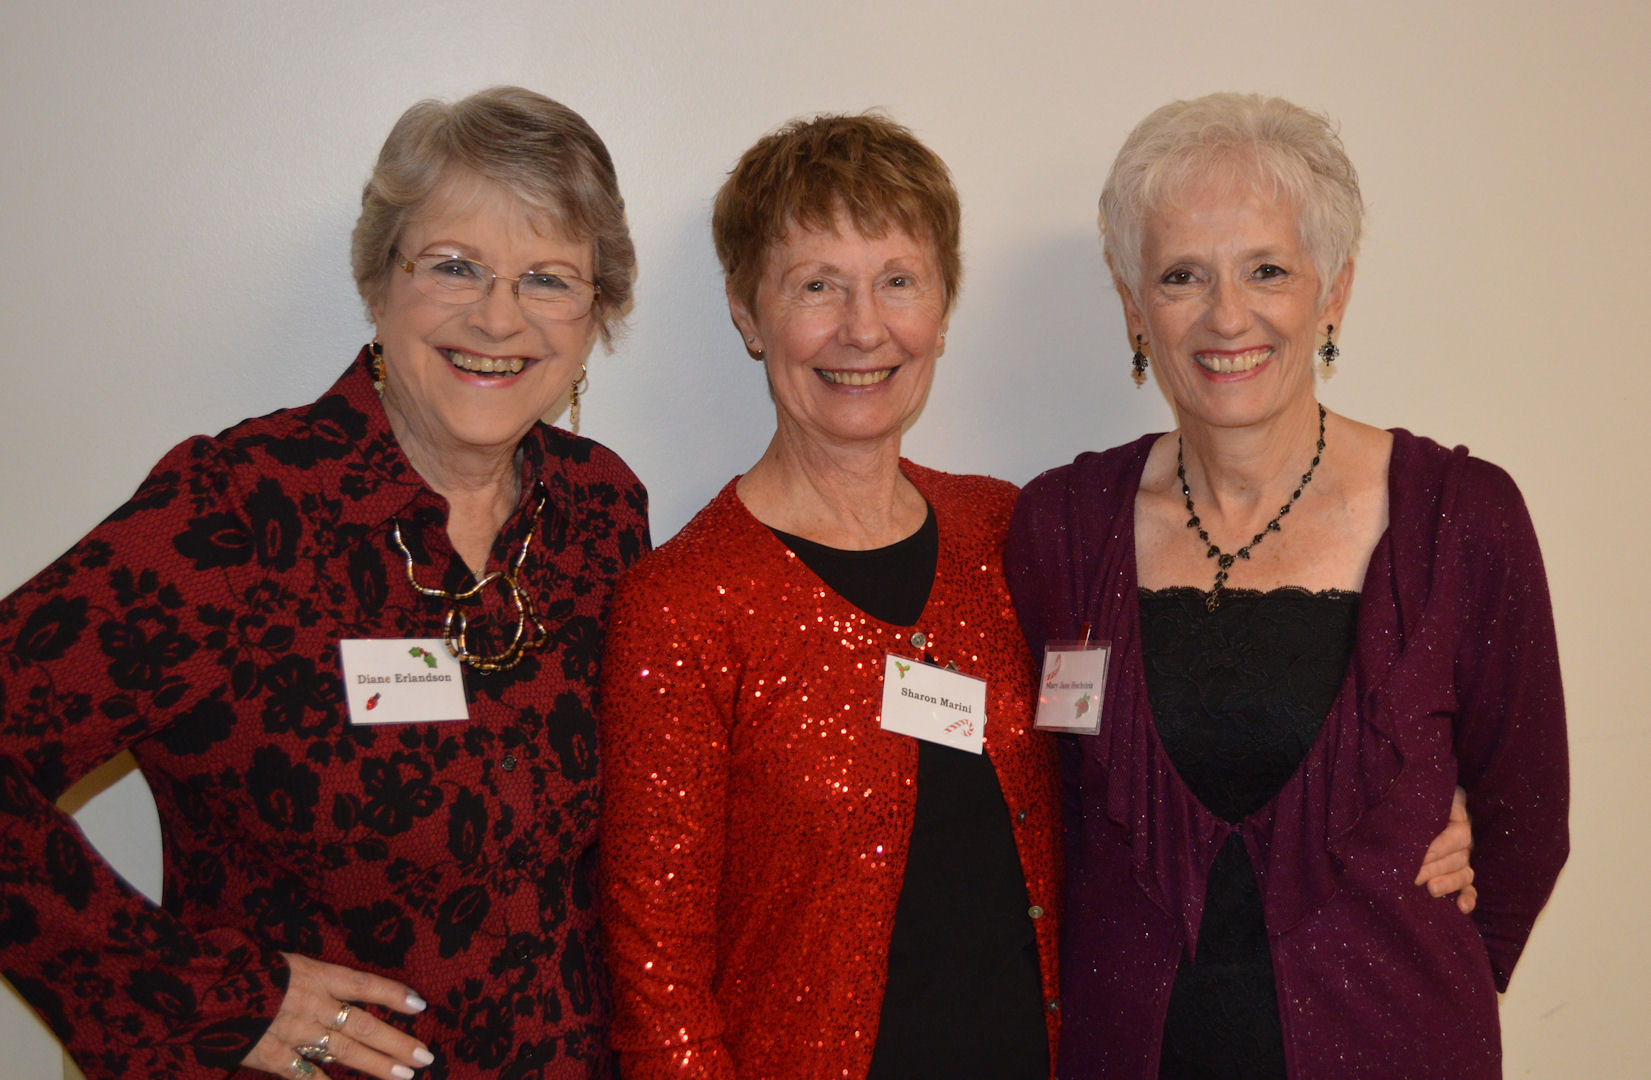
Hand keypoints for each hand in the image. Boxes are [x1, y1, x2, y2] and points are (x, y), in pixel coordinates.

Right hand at [241, 952, 434, 1079]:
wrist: (200, 991)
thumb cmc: (244, 971)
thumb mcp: (285, 964)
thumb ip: (315, 980)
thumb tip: (344, 993)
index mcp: (315, 975)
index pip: (364, 984)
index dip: (393, 994)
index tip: (421, 1005)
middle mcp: (312, 1004)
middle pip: (364, 1026)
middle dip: (397, 1042)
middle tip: (425, 1055)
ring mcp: (293, 1032)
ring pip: (344, 1052)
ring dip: (377, 1065)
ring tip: (405, 1075)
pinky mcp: (272, 1055)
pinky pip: (305, 1075)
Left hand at [1415, 785, 1476, 913]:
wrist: (1401, 809)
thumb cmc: (1410, 800)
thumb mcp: (1423, 793)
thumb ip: (1436, 798)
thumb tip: (1444, 806)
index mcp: (1458, 817)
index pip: (1457, 834)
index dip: (1441, 846)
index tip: (1421, 855)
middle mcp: (1464, 839)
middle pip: (1459, 857)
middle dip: (1436, 868)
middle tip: (1415, 876)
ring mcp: (1463, 858)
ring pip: (1464, 874)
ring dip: (1449, 883)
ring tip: (1431, 889)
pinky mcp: (1459, 876)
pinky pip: (1470, 889)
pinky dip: (1468, 899)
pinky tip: (1462, 908)